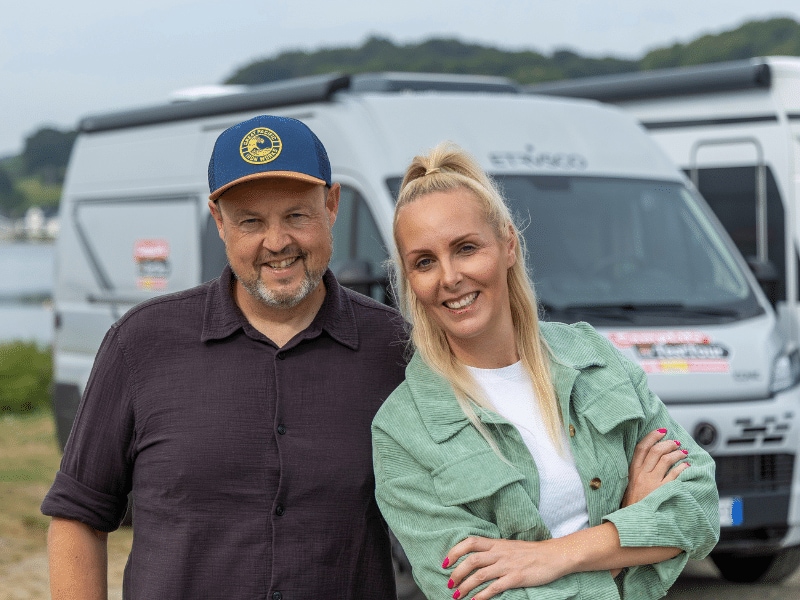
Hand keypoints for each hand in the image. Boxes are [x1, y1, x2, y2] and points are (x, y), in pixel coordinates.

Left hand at [443, 536, 564, 599]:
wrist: (554, 555)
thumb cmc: (532, 552)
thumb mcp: (509, 546)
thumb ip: (494, 550)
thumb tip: (477, 558)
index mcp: (496, 543)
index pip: (470, 542)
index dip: (455, 551)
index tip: (445, 562)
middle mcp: (499, 552)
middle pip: (471, 560)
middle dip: (456, 573)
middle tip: (449, 584)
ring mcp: (507, 565)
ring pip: (479, 575)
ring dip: (465, 586)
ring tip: (457, 595)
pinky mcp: (516, 578)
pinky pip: (494, 587)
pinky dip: (482, 595)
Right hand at [622, 428, 688, 506]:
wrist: (635, 521)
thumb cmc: (633, 503)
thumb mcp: (630, 483)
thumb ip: (639, 470)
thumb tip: (651, 456)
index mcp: (633, 471)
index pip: (641, 447)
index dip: (652, 436)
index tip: (661, 431)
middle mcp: (642, 474)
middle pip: (655, 451)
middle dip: (667, 443)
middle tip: (675, 442)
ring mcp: (652, 482)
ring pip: (666, 460)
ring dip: (677, 453)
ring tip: (683, 452)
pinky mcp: (662, 491)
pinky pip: (674, 474)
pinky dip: (682, 467)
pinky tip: (686, 465)